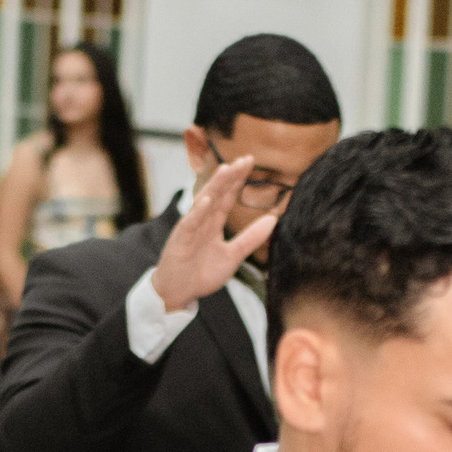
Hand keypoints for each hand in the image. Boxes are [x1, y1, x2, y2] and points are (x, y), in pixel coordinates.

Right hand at [147, 156, 274, 312]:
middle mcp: (202, 221)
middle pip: (218, 194)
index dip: (238, 180)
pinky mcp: (180, 241)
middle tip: (245, 159)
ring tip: (226, 170)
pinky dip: (197, 212)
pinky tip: (206, 200)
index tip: (249, 161)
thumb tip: (273, 220)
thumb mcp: (233, 256)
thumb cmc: (201, 274)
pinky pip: (189, 224)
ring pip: (204, 203)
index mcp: (214, 223)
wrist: (178, 293)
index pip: (227, 196)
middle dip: (230, 176)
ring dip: (214, 187)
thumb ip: (251, 238)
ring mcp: (190, 229)